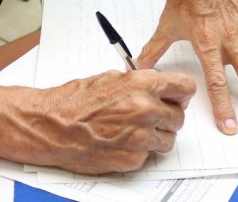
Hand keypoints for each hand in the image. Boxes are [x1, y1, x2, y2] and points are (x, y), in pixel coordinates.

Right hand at [36, 69, 194, 173]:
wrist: (52, 125)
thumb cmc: (75, 101)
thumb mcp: (111, 78)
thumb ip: (140, 82)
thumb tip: (158, 87)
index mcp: (142, 85)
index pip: (185, 87)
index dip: (181, 93)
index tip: (177, 97)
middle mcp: (145, 110)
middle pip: (179, 117)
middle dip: (167, 116)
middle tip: (151, 116)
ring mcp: (140, 137)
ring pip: (168, 140)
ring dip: (156, 136)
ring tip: (133, 130)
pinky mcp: (132, 159)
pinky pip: (148, 156)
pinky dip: (138, 151)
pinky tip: (120, 141)